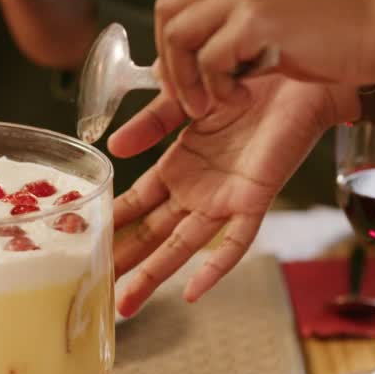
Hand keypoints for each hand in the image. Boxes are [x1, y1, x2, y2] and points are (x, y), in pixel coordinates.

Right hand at [110, 77, 344, 315]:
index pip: (136, 203)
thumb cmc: (245, 81)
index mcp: (180, 167)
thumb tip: (112, 148)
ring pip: (183, 245)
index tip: (81, 242)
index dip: (112, 223)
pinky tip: (193, 292)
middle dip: (126, 261)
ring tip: (126, 302)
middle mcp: (198, 190)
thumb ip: (149, 122)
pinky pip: (234, 243)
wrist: (293, 71)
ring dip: (156, 274)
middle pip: (154, 233)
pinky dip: (214, 267)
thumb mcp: (184, 98)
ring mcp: (224, 200)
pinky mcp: (255, 200)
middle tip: (95, 287)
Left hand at [154, 0, 374, 119]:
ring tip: (214, 104)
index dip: (171, 44)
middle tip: (190, 100)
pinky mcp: (256, 19)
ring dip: (189, 80)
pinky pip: (210, 60)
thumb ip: (241, 25)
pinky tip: (245, 97)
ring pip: (181, 38)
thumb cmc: (344, 31)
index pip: (179, 0)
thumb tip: (199, 57)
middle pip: (168, 14)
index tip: (183, 79)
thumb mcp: (281, 16)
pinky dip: (219, 88)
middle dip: (170, 64)